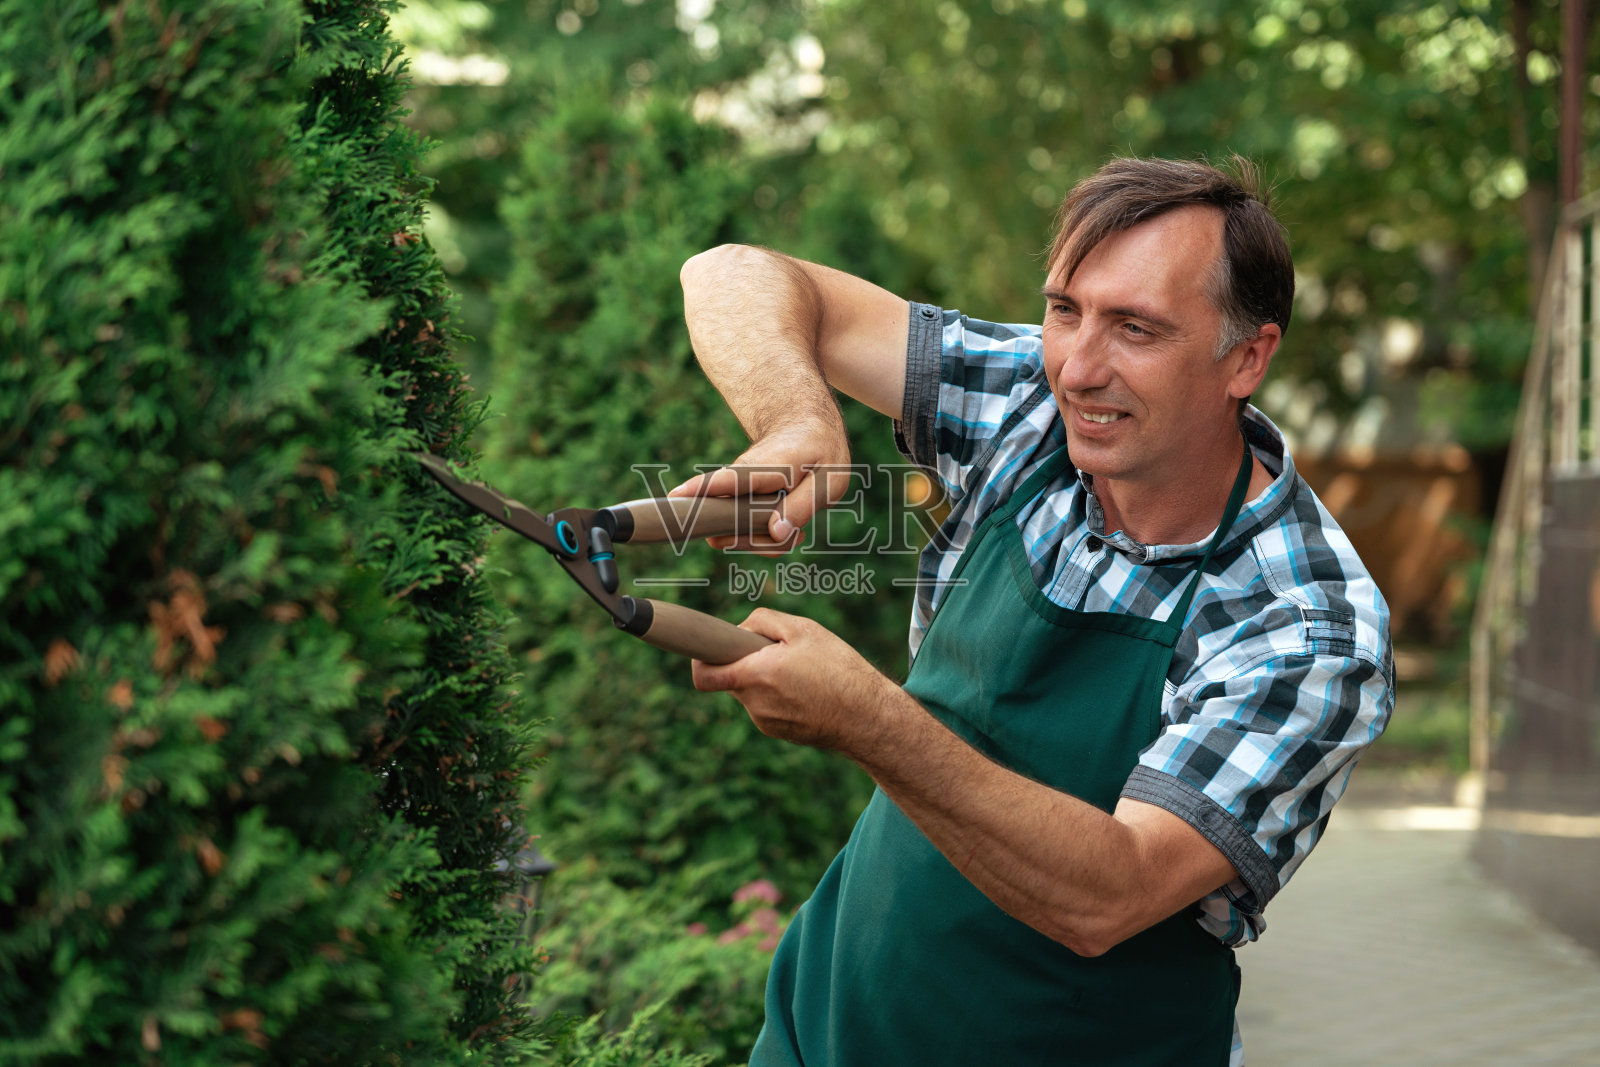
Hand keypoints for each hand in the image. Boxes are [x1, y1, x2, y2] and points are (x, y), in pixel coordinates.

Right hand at [668, 419, 849, 555]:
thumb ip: (803, 506)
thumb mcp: (828, 480)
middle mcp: (739, 480)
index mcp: (762, 469)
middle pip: (722, 522)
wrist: (806, 429)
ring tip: (800, 532)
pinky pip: (744, 531)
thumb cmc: (820, 451)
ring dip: (763, 543)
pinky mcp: (739, 503)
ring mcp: (736, 492)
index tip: (674, 497)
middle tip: (793, 537)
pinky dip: (766, 539)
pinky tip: (792, 531)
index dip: (699, 490)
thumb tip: (776, 533)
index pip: (725, 480)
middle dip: (751, 542)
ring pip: (733, 532)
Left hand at [692, 608, 895, 755]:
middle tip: (778, 652)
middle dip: (745, 662)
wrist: (868, 718)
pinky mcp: (778, 732)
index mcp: (755, 675)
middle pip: (731, 677)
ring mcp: (765, 722)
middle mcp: (754, 703)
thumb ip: (762, 621)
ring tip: (801, 672)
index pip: (703, 674)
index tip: (709, 647)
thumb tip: (740, 630)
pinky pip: (766, 706)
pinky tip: (808, 690)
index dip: (700, 657)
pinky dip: (777, 695)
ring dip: (764, 678)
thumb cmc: (839, 670)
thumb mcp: (804, 629)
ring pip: (750, 691)